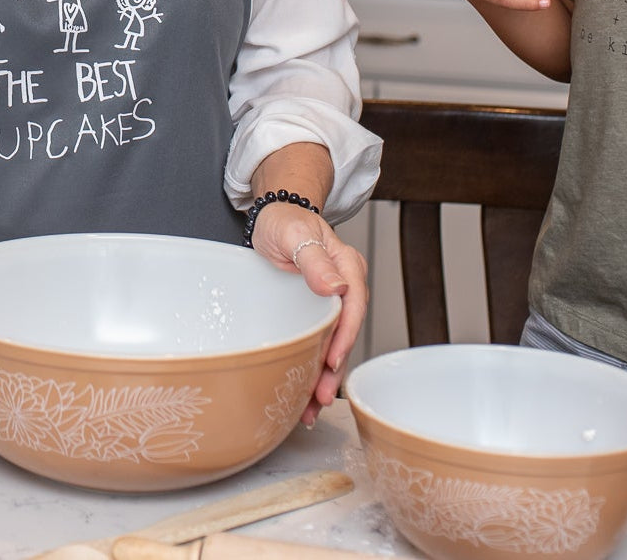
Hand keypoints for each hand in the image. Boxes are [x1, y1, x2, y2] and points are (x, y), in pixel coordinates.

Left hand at [249, 201, 366, 425]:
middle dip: (335, 368)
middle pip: (346, 333)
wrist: (272, 219)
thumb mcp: (296, 234)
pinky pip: (319, 343)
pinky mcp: (315, 314)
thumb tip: (337, 286)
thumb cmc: (284, 221)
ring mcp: (330, 303)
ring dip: (324, 376)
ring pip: (333, 344)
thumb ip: (316, 260)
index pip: (353, 306)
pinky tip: (304, 393)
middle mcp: (344, 287)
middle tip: (321, 396)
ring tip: (312, 407)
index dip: (345, 335)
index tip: (332, 359)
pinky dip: (313, 368)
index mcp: (347, 267)